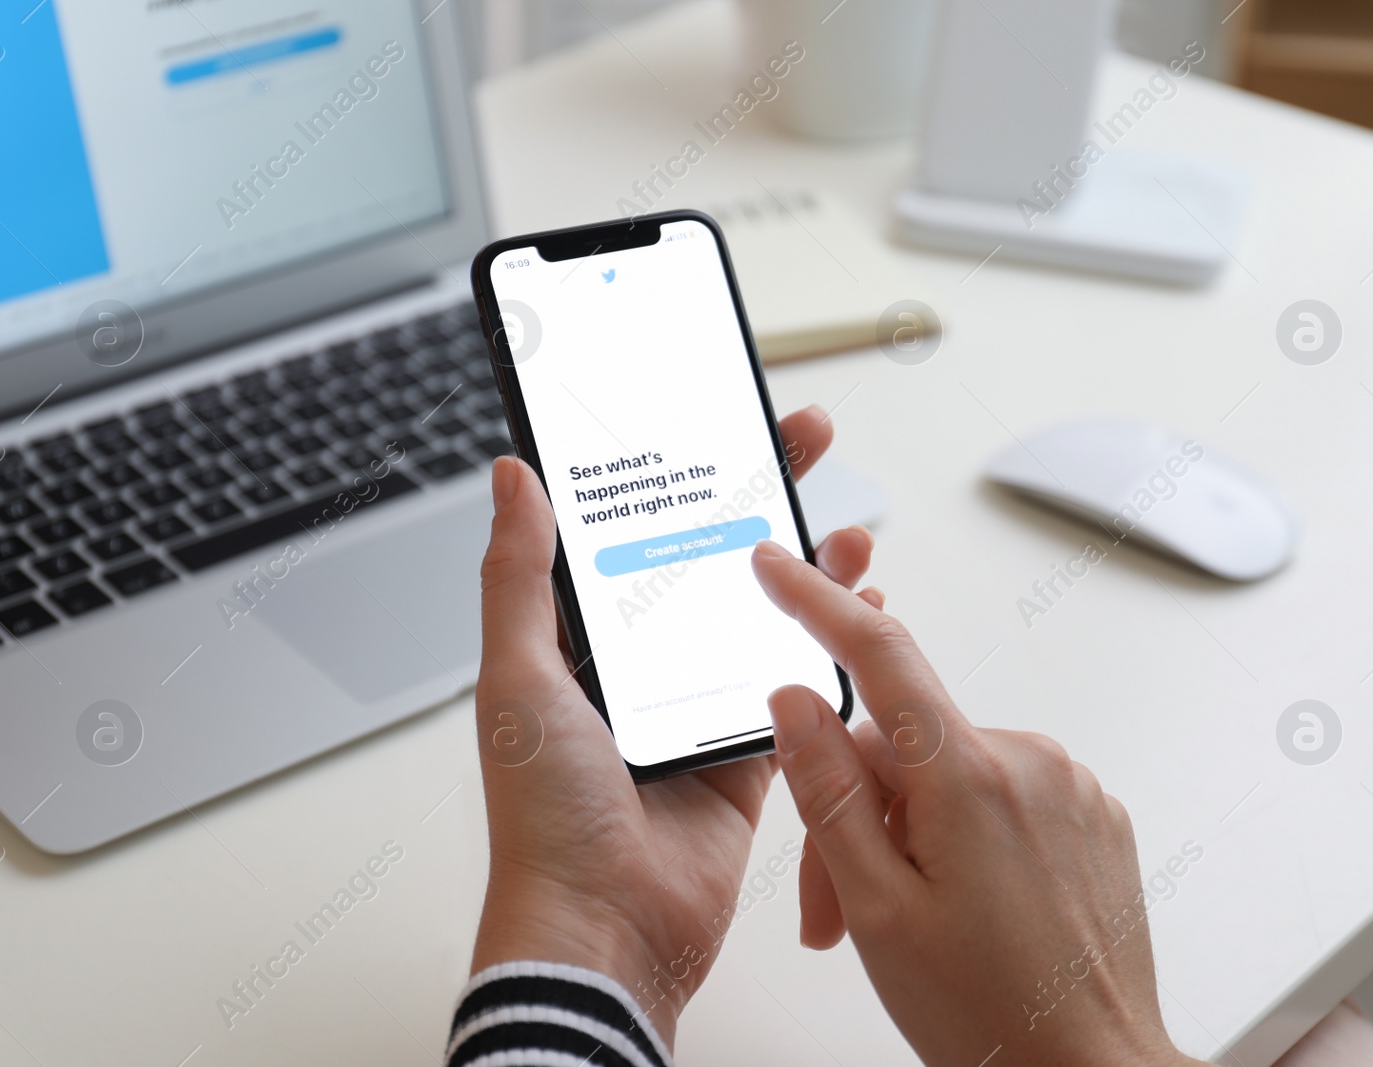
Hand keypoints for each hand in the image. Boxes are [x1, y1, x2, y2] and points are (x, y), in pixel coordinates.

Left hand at [471, 405, 875, 1048]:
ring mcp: (698, 708)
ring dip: (808, 568)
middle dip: (758, 498)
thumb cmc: (546, 815)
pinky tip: (860, 609)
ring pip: (762, 617)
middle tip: (799, 439)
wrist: (606, 929)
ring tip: (847, 527)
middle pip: (710, 562)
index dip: (676, 473)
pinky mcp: (748, 755)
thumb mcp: (519, 676)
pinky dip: (829, 646)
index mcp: (582, 642)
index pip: (636, 533)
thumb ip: (520, 574)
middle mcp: (642, 668)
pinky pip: (796, 687)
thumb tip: (512, 476)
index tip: (712, 420)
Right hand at [751, 541, 1201, 1066]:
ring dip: (906, 832)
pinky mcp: (1090, 813)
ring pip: (946, 774)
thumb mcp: (875, 909)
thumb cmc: (990, 1014)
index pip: (881, 656)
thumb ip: (829, 794)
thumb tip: (797, 699)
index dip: (816, 603)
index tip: (776, 567)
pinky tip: (960, 906)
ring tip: (900, 922)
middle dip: (854, 812)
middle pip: (902, 745)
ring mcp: (1069, 786)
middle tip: (831, 911)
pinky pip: (999, 795)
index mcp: (970, 778)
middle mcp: (1031, 761)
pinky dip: (961, 836)